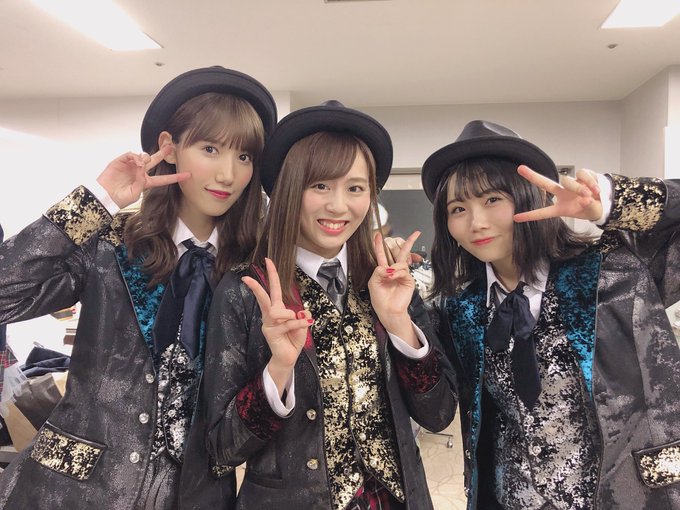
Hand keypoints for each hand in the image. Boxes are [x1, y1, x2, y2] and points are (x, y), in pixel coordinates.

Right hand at [96, 145, 190, 208]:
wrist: (105, 196)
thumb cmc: (120, 198)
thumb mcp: (135, 193)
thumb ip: (142, 180)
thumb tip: (143, 165)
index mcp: (146, 182)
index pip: (163, 179)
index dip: (175, 177)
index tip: (187, 175)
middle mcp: (140, 172)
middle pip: (155, 161)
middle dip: (163, 153)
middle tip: (170, 146)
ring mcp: (131, 166)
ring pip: (144, 156)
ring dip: (146, 157)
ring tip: (142, 163)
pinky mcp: (121, 161)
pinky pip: (131, 155)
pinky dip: (136, 156)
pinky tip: (136, 161)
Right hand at [241, 258, 311, 394]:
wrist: (288, 358)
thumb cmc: (292, 340)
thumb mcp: (302, 325)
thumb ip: (301, 316)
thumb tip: (301, 311)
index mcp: (277, 310)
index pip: (274, 290)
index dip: (272, 275)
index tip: (268, 260)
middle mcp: (270, 315)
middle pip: (263, 297)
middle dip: (256, 286)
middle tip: (246, 276)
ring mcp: (268, 324)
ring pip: (277, 311)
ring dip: (290, 314)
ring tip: (299, 320)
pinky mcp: (271, 333)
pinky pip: (287, 324)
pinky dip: (298, 323)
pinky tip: (307, 323)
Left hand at [369, 231, 420, 345]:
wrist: (388, 310)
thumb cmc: (380, 299)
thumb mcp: (373, 283)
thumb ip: (377, 272)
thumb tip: (387, 266)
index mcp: (383, 270)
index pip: (382, 254)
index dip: (379, 244)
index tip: (378, 234)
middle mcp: (394, 270)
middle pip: (401, 252)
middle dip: (408, 242)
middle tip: (415, 234)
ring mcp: (402, 274)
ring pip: (401, 261)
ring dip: (394, 267)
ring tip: (388, 276)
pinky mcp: (408, 280)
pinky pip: (403, 271)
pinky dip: (397, 273)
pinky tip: (392, 277)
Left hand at [513, 165, 602, 222]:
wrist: (607, 202)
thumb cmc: (593, 209)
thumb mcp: (590, 212)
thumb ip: (588, 206)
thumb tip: (585, 198)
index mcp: (561, 208)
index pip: (543, 212)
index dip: (530, 215)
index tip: (515, 218)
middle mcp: (563, 194)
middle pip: (546, 183)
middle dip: (533, 176)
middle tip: (520, 168)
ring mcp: (571, 184)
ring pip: (567, 181)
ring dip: (578, 188)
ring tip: (589, 195)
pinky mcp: (582, 175)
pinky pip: (582, 174)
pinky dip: (589, 181)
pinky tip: (596, 189)